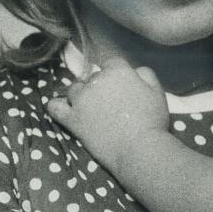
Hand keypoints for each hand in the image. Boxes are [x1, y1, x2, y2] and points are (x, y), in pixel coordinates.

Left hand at [47, 59, 168, 170]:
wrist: (139, 149)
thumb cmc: (152, 121)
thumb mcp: (157, 92)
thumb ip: (146, 74)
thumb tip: (135, 70)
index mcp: (117, 71)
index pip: (111, 63)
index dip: (116, 75)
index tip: (121, 89)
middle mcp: (96, 80)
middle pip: (92, 77)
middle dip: (100, 87)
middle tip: (110, 105)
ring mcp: (81, 100)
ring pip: (74, 90)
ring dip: (81, 96)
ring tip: (91, 110)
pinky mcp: (72, 119)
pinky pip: (55, 107)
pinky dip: (56, 106)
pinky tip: (61, 108)